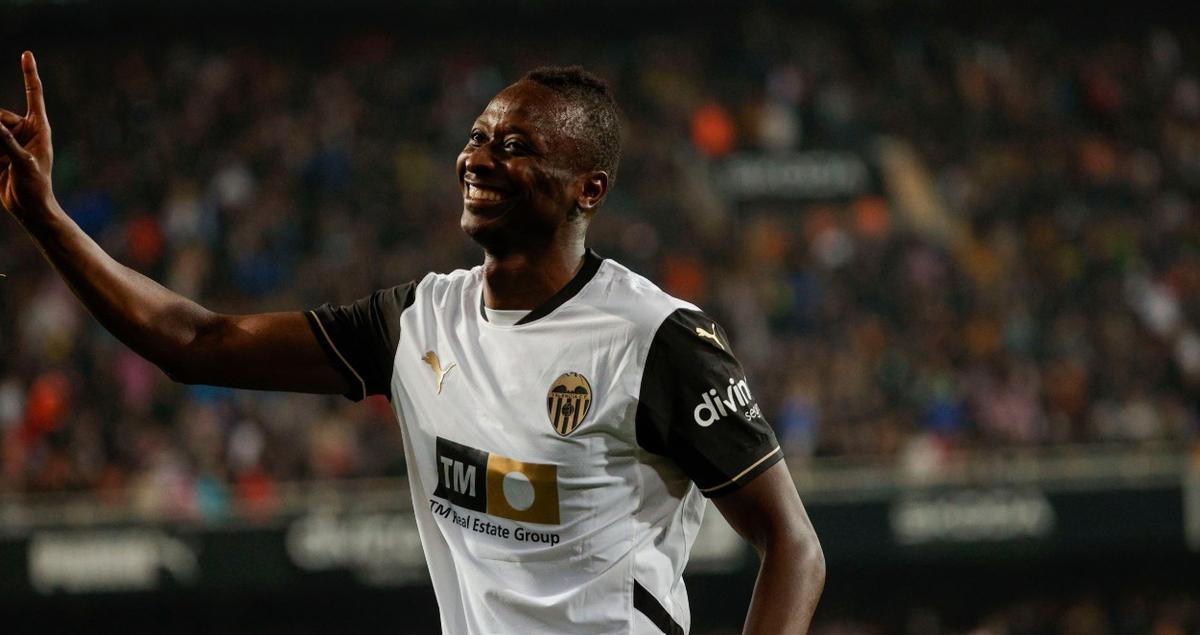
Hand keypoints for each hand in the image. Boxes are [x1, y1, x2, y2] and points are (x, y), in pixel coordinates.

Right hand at [0, 51, 54, 221]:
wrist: (30, 209)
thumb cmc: (36, 187)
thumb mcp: (24, 164)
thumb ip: (7, 143)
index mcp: (38, 128)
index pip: (33, 95)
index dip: (29, 74)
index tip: (27, 54)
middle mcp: (23, 130)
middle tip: (2, 152)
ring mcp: (9, 141)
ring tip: (3, 165)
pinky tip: (0, 167)